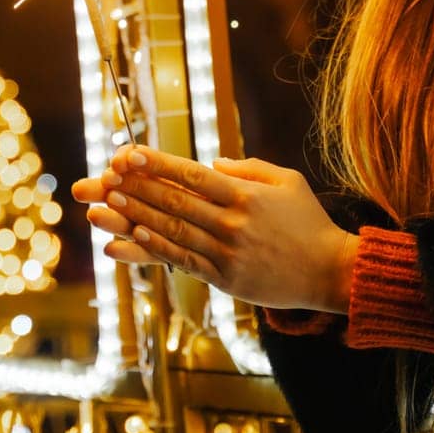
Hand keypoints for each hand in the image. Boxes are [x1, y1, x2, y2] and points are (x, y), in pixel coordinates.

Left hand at [69, 145, 356, 312]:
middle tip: (104, 176)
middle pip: (176, 202)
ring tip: (107, 203)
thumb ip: (249, 168)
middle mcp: (233, 223)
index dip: (158, 164)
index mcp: (246, 195)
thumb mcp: (287, 182)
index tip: (129, 153)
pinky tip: (130, 238)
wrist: (329, 272)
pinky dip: (154, 248)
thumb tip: (213, 163)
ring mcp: (227, 253)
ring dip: (136, 216)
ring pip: (173, 232)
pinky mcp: (225, 279)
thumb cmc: (308, 222)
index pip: (194, 175)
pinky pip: (183, 261)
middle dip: (136, 187)